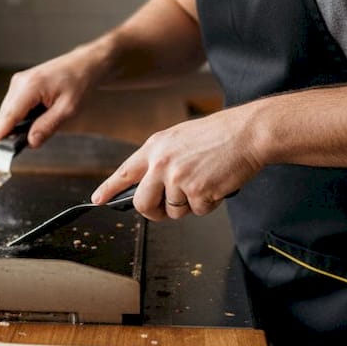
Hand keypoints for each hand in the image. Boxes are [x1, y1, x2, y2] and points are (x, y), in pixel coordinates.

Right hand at [0, 49, 102, 153]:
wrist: (84, 64)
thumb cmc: (79, 82)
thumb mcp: (68, 109)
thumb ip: (48, 126)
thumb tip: (31, 142)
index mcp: (30, 86)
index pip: (8, 116)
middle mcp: (20, 82)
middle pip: (5, 116)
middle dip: (6, 134)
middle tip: (13, 152)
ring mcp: (19, 82)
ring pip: (8, 111)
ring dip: (13, 126)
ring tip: (27, 137)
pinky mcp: (21, 84)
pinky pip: (14, 105)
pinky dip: (18, 118)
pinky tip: (30, 124)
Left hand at [92, 108, 260, 220]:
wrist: (248, 133)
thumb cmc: (220, 135)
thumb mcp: (180, 139)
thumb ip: (162, 160)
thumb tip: (151, 185)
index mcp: (155, 147)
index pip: (125, 172)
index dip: (109, 188)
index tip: (97, 198)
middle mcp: (161, 163)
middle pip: (142, 203)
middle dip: (153, 212)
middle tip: (166, 209)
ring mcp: (178, 178)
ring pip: (173, 211)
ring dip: (190, 204)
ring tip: (205, 180)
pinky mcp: (197, 192)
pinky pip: (198, 211)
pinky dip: (209, 203)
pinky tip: (217, 183)